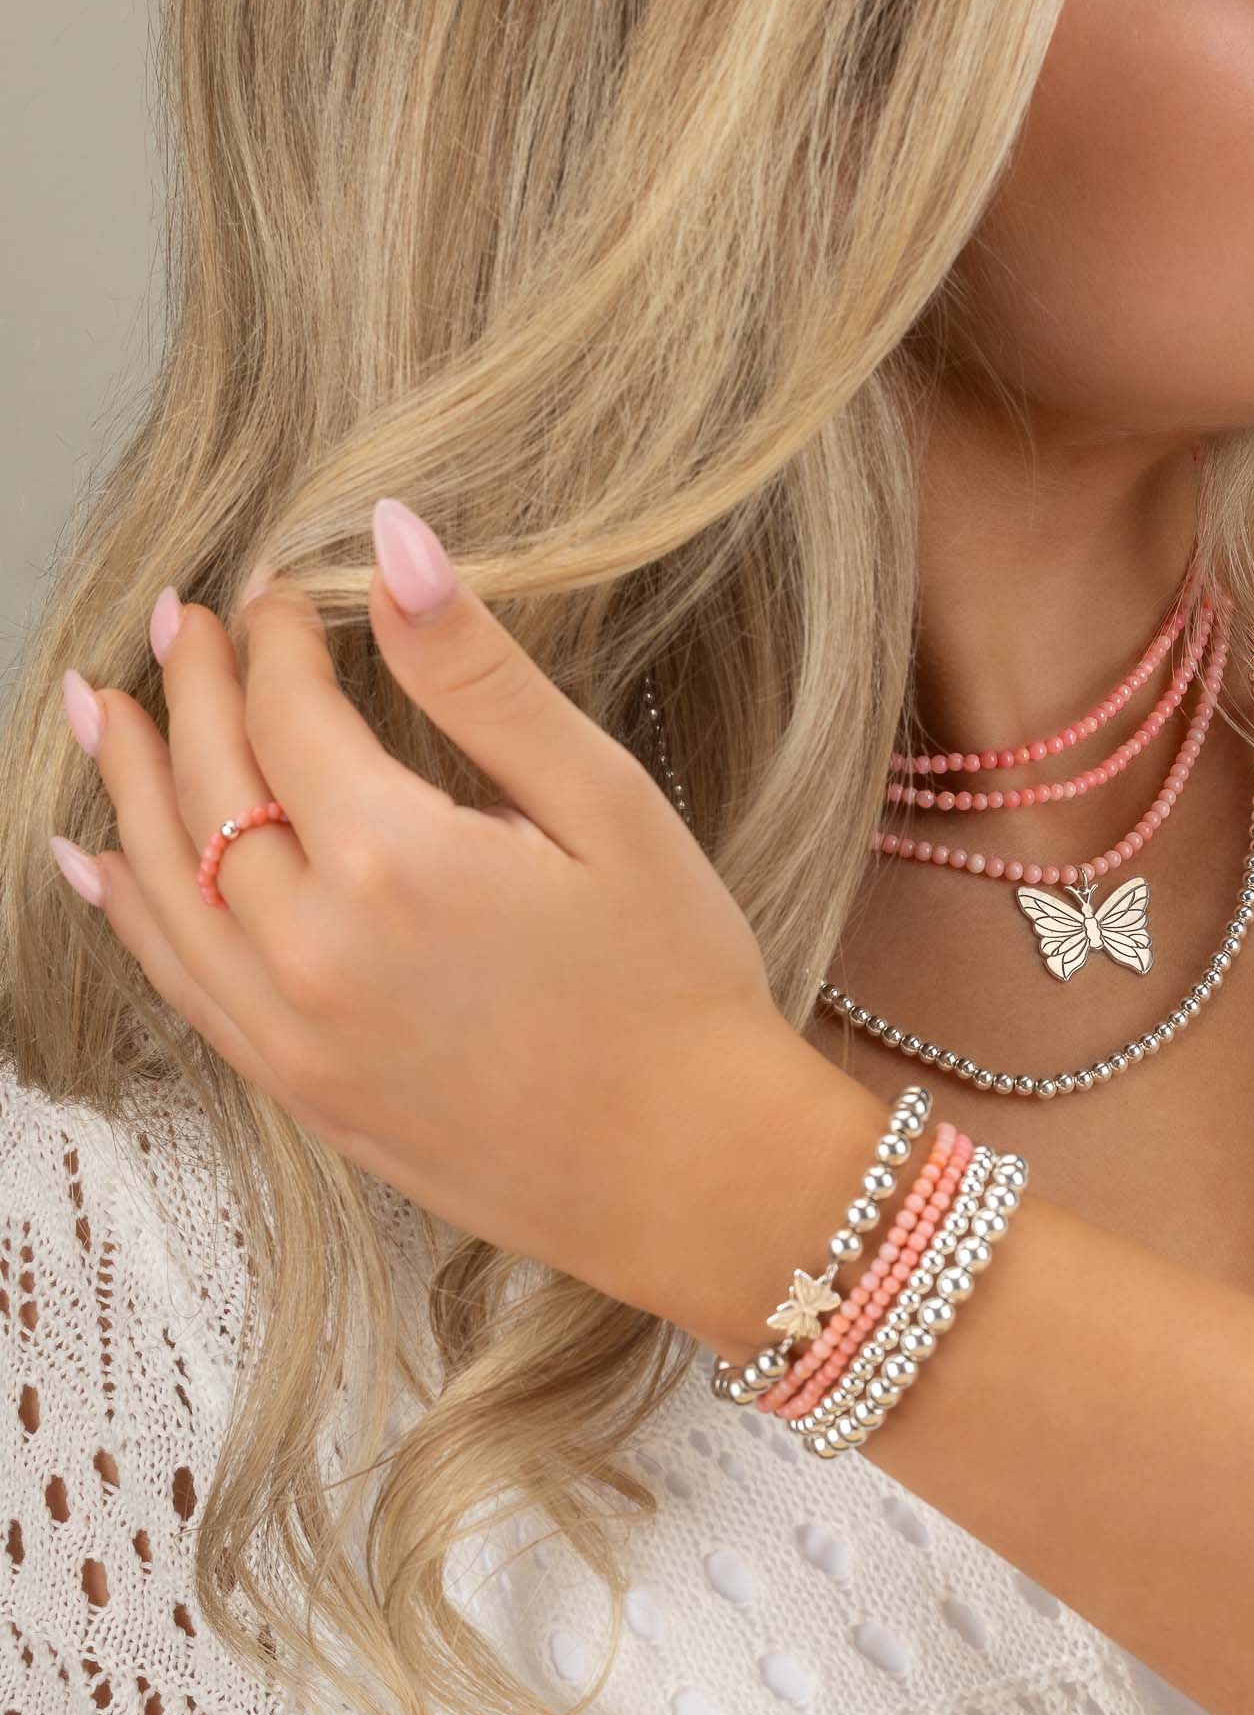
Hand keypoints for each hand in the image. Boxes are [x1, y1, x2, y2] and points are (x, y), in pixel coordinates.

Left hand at [50, 501, 831, 1329]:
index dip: (272, 636)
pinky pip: (180, 985)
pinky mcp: (301, 1093)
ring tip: (100, 709)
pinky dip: (126, 913)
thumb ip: (481, 676)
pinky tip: (96, 865)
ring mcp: (294, 1031)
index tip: (277, 588)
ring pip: (164, 882)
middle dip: (191, 688)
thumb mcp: (605, 806)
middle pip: (208, 785)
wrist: (694, 1174)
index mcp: (393, 858)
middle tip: (184, 622)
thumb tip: (391, 540)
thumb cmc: (677, 986)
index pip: (285, 711)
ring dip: (125, 784)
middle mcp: (313, 947)